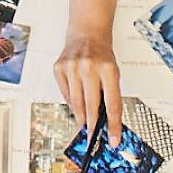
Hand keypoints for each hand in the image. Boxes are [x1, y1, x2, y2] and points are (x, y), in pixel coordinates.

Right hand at [53, 30, 122, 147]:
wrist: (86, 33)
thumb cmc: (102, 55)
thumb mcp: (113, 72)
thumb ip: (110, 95)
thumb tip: (105, 122)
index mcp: (108, 69)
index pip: (112, 104)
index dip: (113, 125)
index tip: (113, 139)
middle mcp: (89, 67)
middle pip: (92, 107)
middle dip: (93, 127)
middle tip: (93, 139)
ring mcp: (72, 67)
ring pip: (76, 103)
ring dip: (81, 117)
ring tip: (85, 126)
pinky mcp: (59, 68)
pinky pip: (65, 95)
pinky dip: (72, 103)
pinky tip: (77, 105)